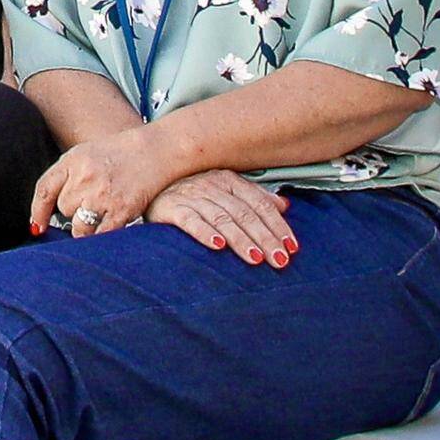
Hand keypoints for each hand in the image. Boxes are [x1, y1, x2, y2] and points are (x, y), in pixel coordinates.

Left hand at [32, 115, 184, 238]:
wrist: (154, 151)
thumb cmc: (118, 153)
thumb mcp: (85, 154)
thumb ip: (66, 176)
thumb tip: (46, 209)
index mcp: (73, 161)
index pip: (44, 191)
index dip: (38, 212)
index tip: (37, 227)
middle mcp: (85, 178)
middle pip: (64, 209)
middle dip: (72, 210)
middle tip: (90, 201)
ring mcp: (103, 195)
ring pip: (79, 227)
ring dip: (85, 228)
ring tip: (98, 216)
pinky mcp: (121, 210)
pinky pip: (101, 236)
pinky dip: (100, 237)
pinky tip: (105, 229)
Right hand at [147, 170, 298, 266]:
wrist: (147, 181)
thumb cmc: (191, 191)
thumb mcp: (224, 189)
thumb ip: (254, 197)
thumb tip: (285, 206)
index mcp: (228, 180)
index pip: (259, 204)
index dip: (277, 225)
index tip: (292, 247)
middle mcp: (211, 185)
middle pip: (244, 213)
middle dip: (264, 237)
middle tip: (280, 259)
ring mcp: (190, 195)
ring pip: (222, 218)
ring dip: (240, 239)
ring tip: (256, 258)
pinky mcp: (169, 208)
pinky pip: (189, 219)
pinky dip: (204, 232)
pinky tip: (217, 245)